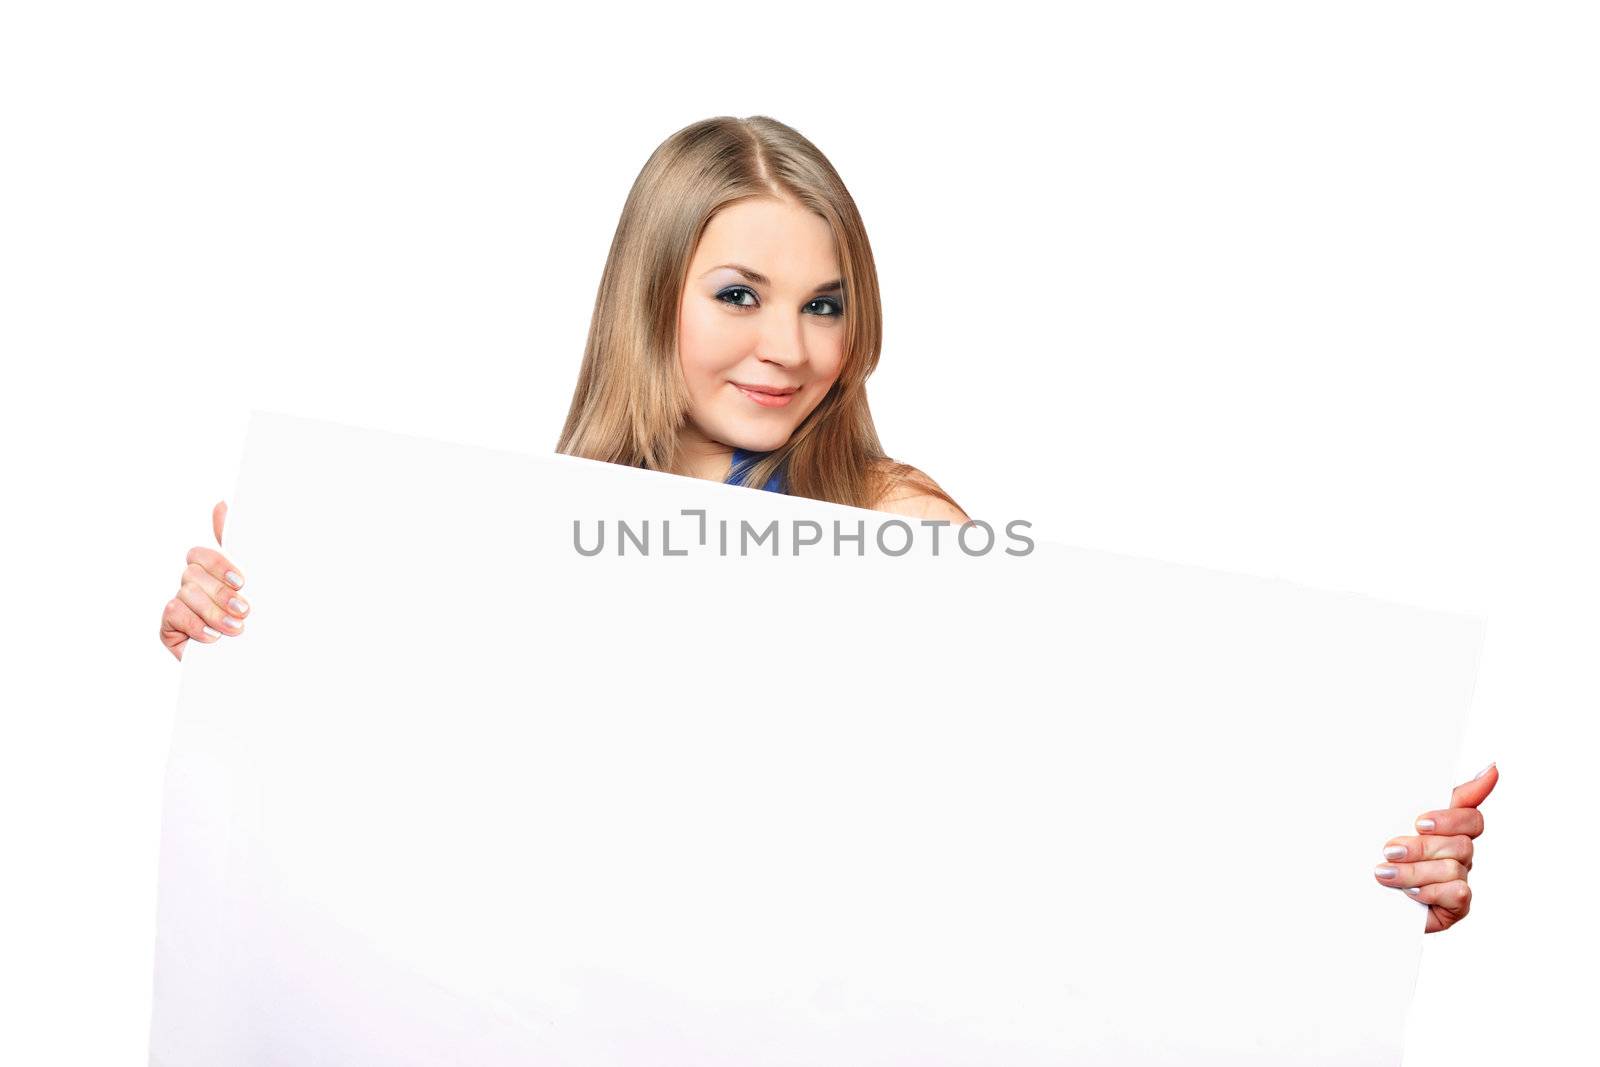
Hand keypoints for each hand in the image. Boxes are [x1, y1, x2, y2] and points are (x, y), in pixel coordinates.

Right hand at [160, 500, 249, 660]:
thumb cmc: (258, 621)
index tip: (243, 581)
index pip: (201, 554)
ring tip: (236, 629)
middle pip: (193, 572)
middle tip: (245, 610)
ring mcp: (180, 605)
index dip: (219, 564)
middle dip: (221, 592)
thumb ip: (239, 545)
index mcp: (212, 572)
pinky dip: (196, 624)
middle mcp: (193, 585)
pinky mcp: (169, 627)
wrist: (255, 664)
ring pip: (186, 592)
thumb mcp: (258, 584)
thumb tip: (222, 503)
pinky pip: (173, 613)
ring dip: (213, 611)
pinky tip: (214, 638)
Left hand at [1373, 762, 1498, 931]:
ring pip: (1453, 868)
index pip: (1471, 815)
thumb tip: (1486, 768)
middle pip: (1460, 843)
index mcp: (1447, 829)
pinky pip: (1458, 893)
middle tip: (1389, 850)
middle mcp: (1459, 853)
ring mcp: (1460, 879)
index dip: (1452, 816)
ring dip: (1414, 871)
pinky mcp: (1457, 906)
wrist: (1359, 897)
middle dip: (1420, 847)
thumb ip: (1427, 795)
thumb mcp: (1392, 818)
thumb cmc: (1377, 853)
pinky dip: (1430, 891)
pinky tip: (1409, 892)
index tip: (1420, 822)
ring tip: (1385, 873)